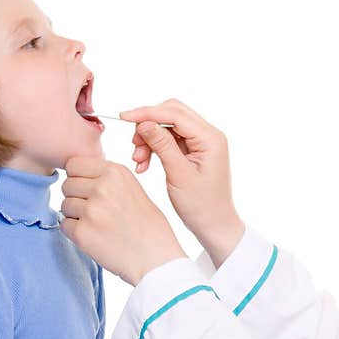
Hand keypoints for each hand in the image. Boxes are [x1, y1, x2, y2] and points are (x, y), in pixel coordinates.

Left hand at [59, 156, 186, 285]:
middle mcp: (102, 187)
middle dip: (76, 197)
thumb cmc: (148, 225)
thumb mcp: (133, 188)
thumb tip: (77, 174)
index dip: (79, 177)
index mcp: (116, 172)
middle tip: (95, 211)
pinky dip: (75, 232)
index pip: (74, 164)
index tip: (89, 189)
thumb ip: (107, 179)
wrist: (156, 258)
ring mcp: (91, 210)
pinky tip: (95, 236)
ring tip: (99, 224)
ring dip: (76, 215)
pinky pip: (64, 225)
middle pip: (68, 184)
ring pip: (65, 205)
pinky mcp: (82, 233)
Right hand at [121, 98, 244, 267]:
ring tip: (138, 161)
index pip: (175, 114)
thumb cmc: (201, 205)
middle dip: (148, 126)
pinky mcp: (194, 150)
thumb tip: (144, 122)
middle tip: (133, 145)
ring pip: (168, 126)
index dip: (148, 113)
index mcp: (210, 138)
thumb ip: (162, 145)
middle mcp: (208, 135)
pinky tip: (144, 164)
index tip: (124, 117)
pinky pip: (169, 139)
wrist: (214, 225)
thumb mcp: (178, 174)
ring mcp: (202, 142)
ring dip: (149, 139)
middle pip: (171, 114)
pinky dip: (154, 147)